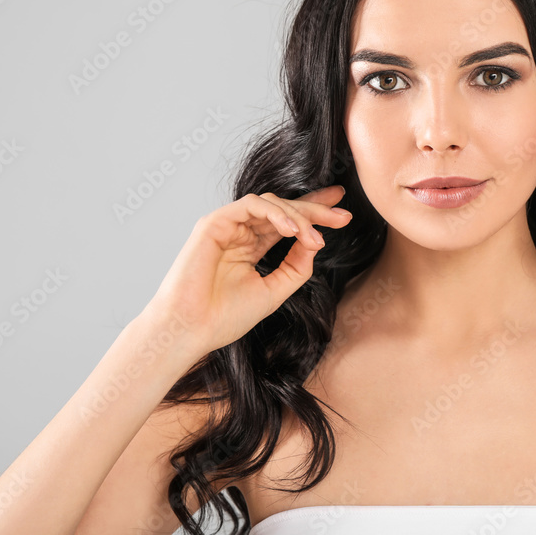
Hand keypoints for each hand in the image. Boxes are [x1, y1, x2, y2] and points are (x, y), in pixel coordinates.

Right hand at [141, 185, 352, 357]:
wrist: (192, 330)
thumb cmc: (224, 317)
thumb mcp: (275, 291)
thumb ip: (297, 266)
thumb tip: (316, 242)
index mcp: (251, 247)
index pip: (287, 223)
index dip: (314, 215)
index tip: (343, 215)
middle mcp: (239, 232)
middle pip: (283, 209)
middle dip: (315, 209)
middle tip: (343, 215)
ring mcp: (226, 226)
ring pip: (271, 204)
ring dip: (299, 217)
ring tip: (316, 236)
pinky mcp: (214, 222)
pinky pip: (251, 205)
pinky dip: (276, 214)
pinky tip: (293, 230)